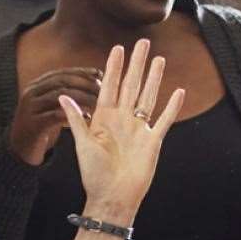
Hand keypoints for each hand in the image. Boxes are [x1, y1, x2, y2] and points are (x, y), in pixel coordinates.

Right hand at [7, 67, 102, 163]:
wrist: (20, 147)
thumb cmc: (42, 124)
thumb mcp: (50, 105)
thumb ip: (65, 93)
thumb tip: (93, 79)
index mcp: (36, 85)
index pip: (61, 73)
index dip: (81, 72)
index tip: (100, 74)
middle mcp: (31, 93)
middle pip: (60, 81)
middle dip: (83, 83)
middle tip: (101, 89)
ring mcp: (30, 108)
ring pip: (59, 97)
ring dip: (81, 98)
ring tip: (98, 103)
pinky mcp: (33, 124)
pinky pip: (55, 116)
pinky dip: (73, 116)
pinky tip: (88, 118)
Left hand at [59, 40, 184, 214]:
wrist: (112, 197)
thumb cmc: (93, 174)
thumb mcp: (82, 144)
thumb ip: (76, 119)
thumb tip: (62, 95)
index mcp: (104, 118)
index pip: (110, 86)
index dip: (114, 67)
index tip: (117, 48)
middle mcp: (123, 120)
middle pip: (131, 85)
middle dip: (136, 64)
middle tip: (142, 42)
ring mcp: (139, 129)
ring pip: (148, 97)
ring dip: (154, 78)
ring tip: (159, 59)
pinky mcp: (153, 141)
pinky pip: (164, 120)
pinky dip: (172, 107)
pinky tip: (178, 91)